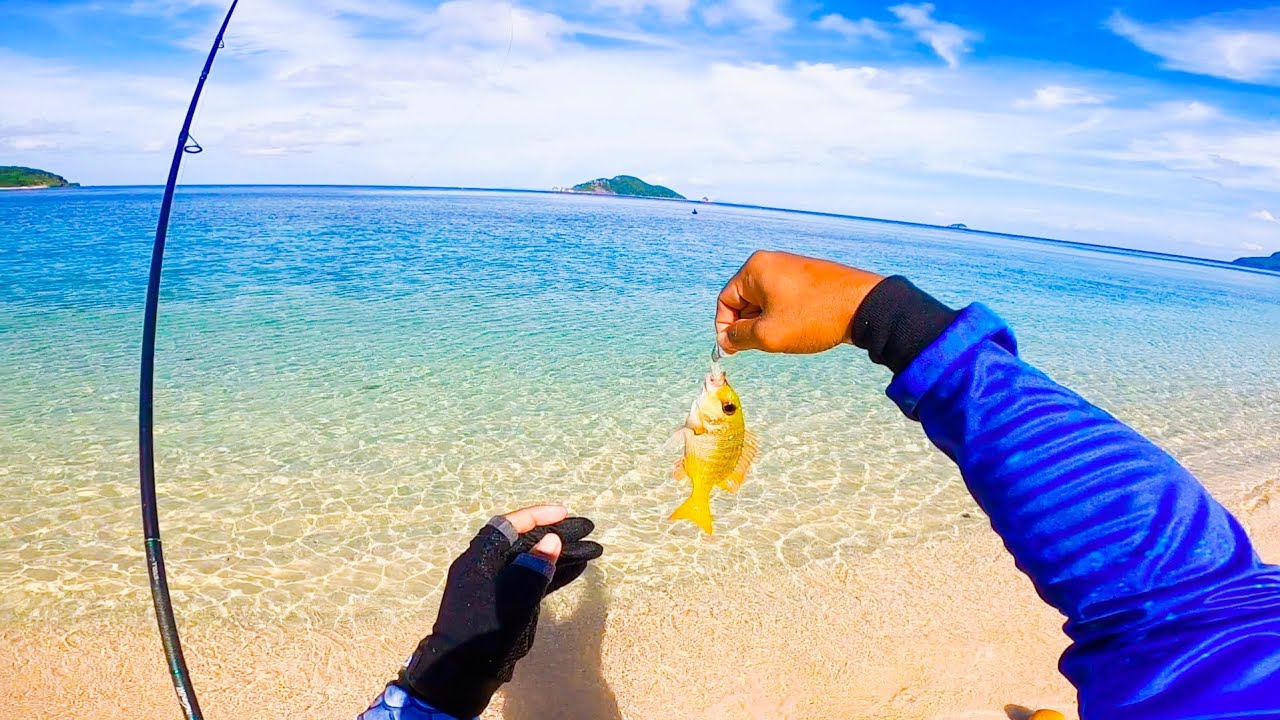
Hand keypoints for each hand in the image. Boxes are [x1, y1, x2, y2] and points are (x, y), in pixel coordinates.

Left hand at [398, 505, 603, 718]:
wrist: (464, 672)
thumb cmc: (485, 630)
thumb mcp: (514, 597)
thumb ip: (534, 568)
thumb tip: (552, 541)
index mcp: (479, 558)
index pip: (509, 525)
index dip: (537, 516)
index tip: (563, 514)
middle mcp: (487, 566)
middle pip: (524, 540)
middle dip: (555, 534)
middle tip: (586, 529)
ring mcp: (496, 584)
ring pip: (531, 560)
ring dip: (560, 554)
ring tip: (591, 550)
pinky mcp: (505, 600)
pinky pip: (531, 579)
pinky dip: (552, 574)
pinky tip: (577, 569)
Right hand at [716, 250, 883, 354]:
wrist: (864, 306)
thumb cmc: (813, 317)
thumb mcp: (768, 334)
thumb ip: (739, 337)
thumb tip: (725, 340)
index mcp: (755, 268)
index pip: (725, 301)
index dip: (725, 328)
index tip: (734, 349)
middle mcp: (771, 262)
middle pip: (744, 300)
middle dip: (749, 325)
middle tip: (764, 345)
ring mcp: (793, 267)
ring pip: (766, 302)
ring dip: (768, 323)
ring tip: (786, 337)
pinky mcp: (810, 277)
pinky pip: (785, 298)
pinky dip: (785, 316)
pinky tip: (801, 329)